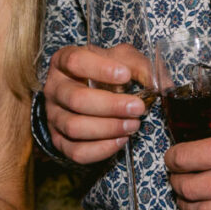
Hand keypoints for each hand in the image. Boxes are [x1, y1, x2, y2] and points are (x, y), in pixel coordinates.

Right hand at [42, 44, 153, 164]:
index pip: (75, 61)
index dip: (100, 69)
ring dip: (108, 128)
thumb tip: (157, 83)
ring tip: (133, 124)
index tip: (125, 75)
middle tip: (137, 107)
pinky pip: (76, 152)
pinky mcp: (59, 140)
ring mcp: (53, 116)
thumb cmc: (106, 71)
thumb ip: (139, 65)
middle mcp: (54, 88)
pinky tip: (121, 139)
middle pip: (76, 99)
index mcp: (63, 61)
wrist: (91, 92)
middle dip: (111, 106)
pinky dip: (101, 149)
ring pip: (75, 127)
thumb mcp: (121, 58)